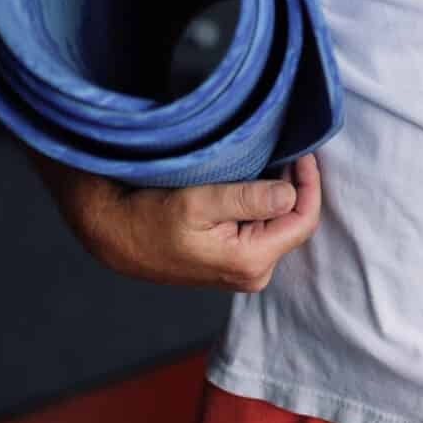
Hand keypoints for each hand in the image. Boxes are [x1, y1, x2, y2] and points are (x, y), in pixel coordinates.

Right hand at [35, 150, 323, 291]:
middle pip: (293, 223)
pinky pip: (260, 229)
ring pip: (277, 225)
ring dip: (277, 194)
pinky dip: (262, 204)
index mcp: (250, 261)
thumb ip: (248, 198)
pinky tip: (251, 183)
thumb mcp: (198, 202)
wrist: (113, 235)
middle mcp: (252, 273)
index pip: (303, 220)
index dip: (310, 183)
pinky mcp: (230, 262)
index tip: (303, 151)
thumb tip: (291, 193)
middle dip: (296, 186)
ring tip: (270, 161)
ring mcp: (241, 270)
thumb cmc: (149, 218)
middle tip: (289, 150)